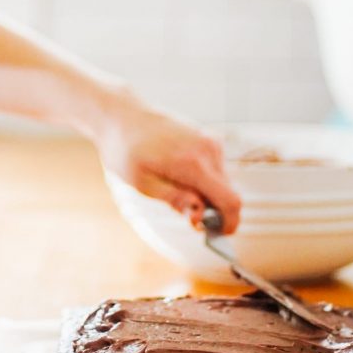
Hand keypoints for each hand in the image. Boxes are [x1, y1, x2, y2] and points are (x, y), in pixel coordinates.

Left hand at [98, 95, 240, 233]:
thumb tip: (199, 216)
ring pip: (222, 182)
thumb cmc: (126, 150)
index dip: (229, 224)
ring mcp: (210, 141)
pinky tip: (179, 178)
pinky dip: (204, 181)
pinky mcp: (207, 139)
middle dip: (214, 212)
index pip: (230, 201)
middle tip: (187, 218)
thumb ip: (175, 200)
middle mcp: (209, 150)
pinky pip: (215, 169)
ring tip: (176, 193)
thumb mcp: (142, 183)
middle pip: (228, 194)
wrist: (122, 115)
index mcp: (194, 163)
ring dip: (207, 196)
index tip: (217, 236)